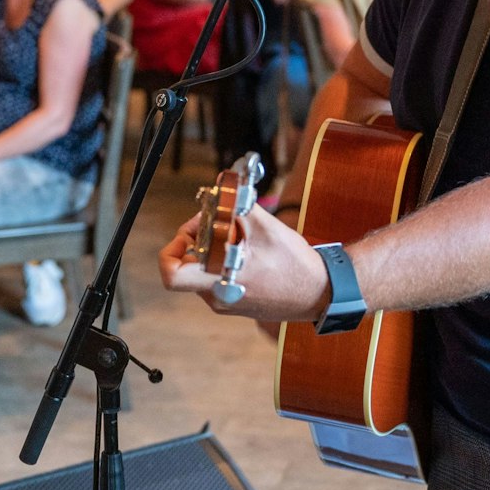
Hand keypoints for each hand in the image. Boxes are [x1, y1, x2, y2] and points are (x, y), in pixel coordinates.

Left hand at [157, 205, 331, 322]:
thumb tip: (223, 186)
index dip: (170, 250)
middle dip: (195, 241)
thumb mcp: (266, 228)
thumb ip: (238, 206)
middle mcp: (217, 297)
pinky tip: (244, 249)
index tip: (186, 235)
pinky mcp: (235, 303)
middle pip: (186, 266)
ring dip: (210, 250)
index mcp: (220, 281)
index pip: (171, 275)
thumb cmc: (295, 266)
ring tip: (235, 234)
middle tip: (214, 224)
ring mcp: (225, 302)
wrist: (319, 293)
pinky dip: (221, 261)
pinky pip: (215, 279)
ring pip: (201, 272)